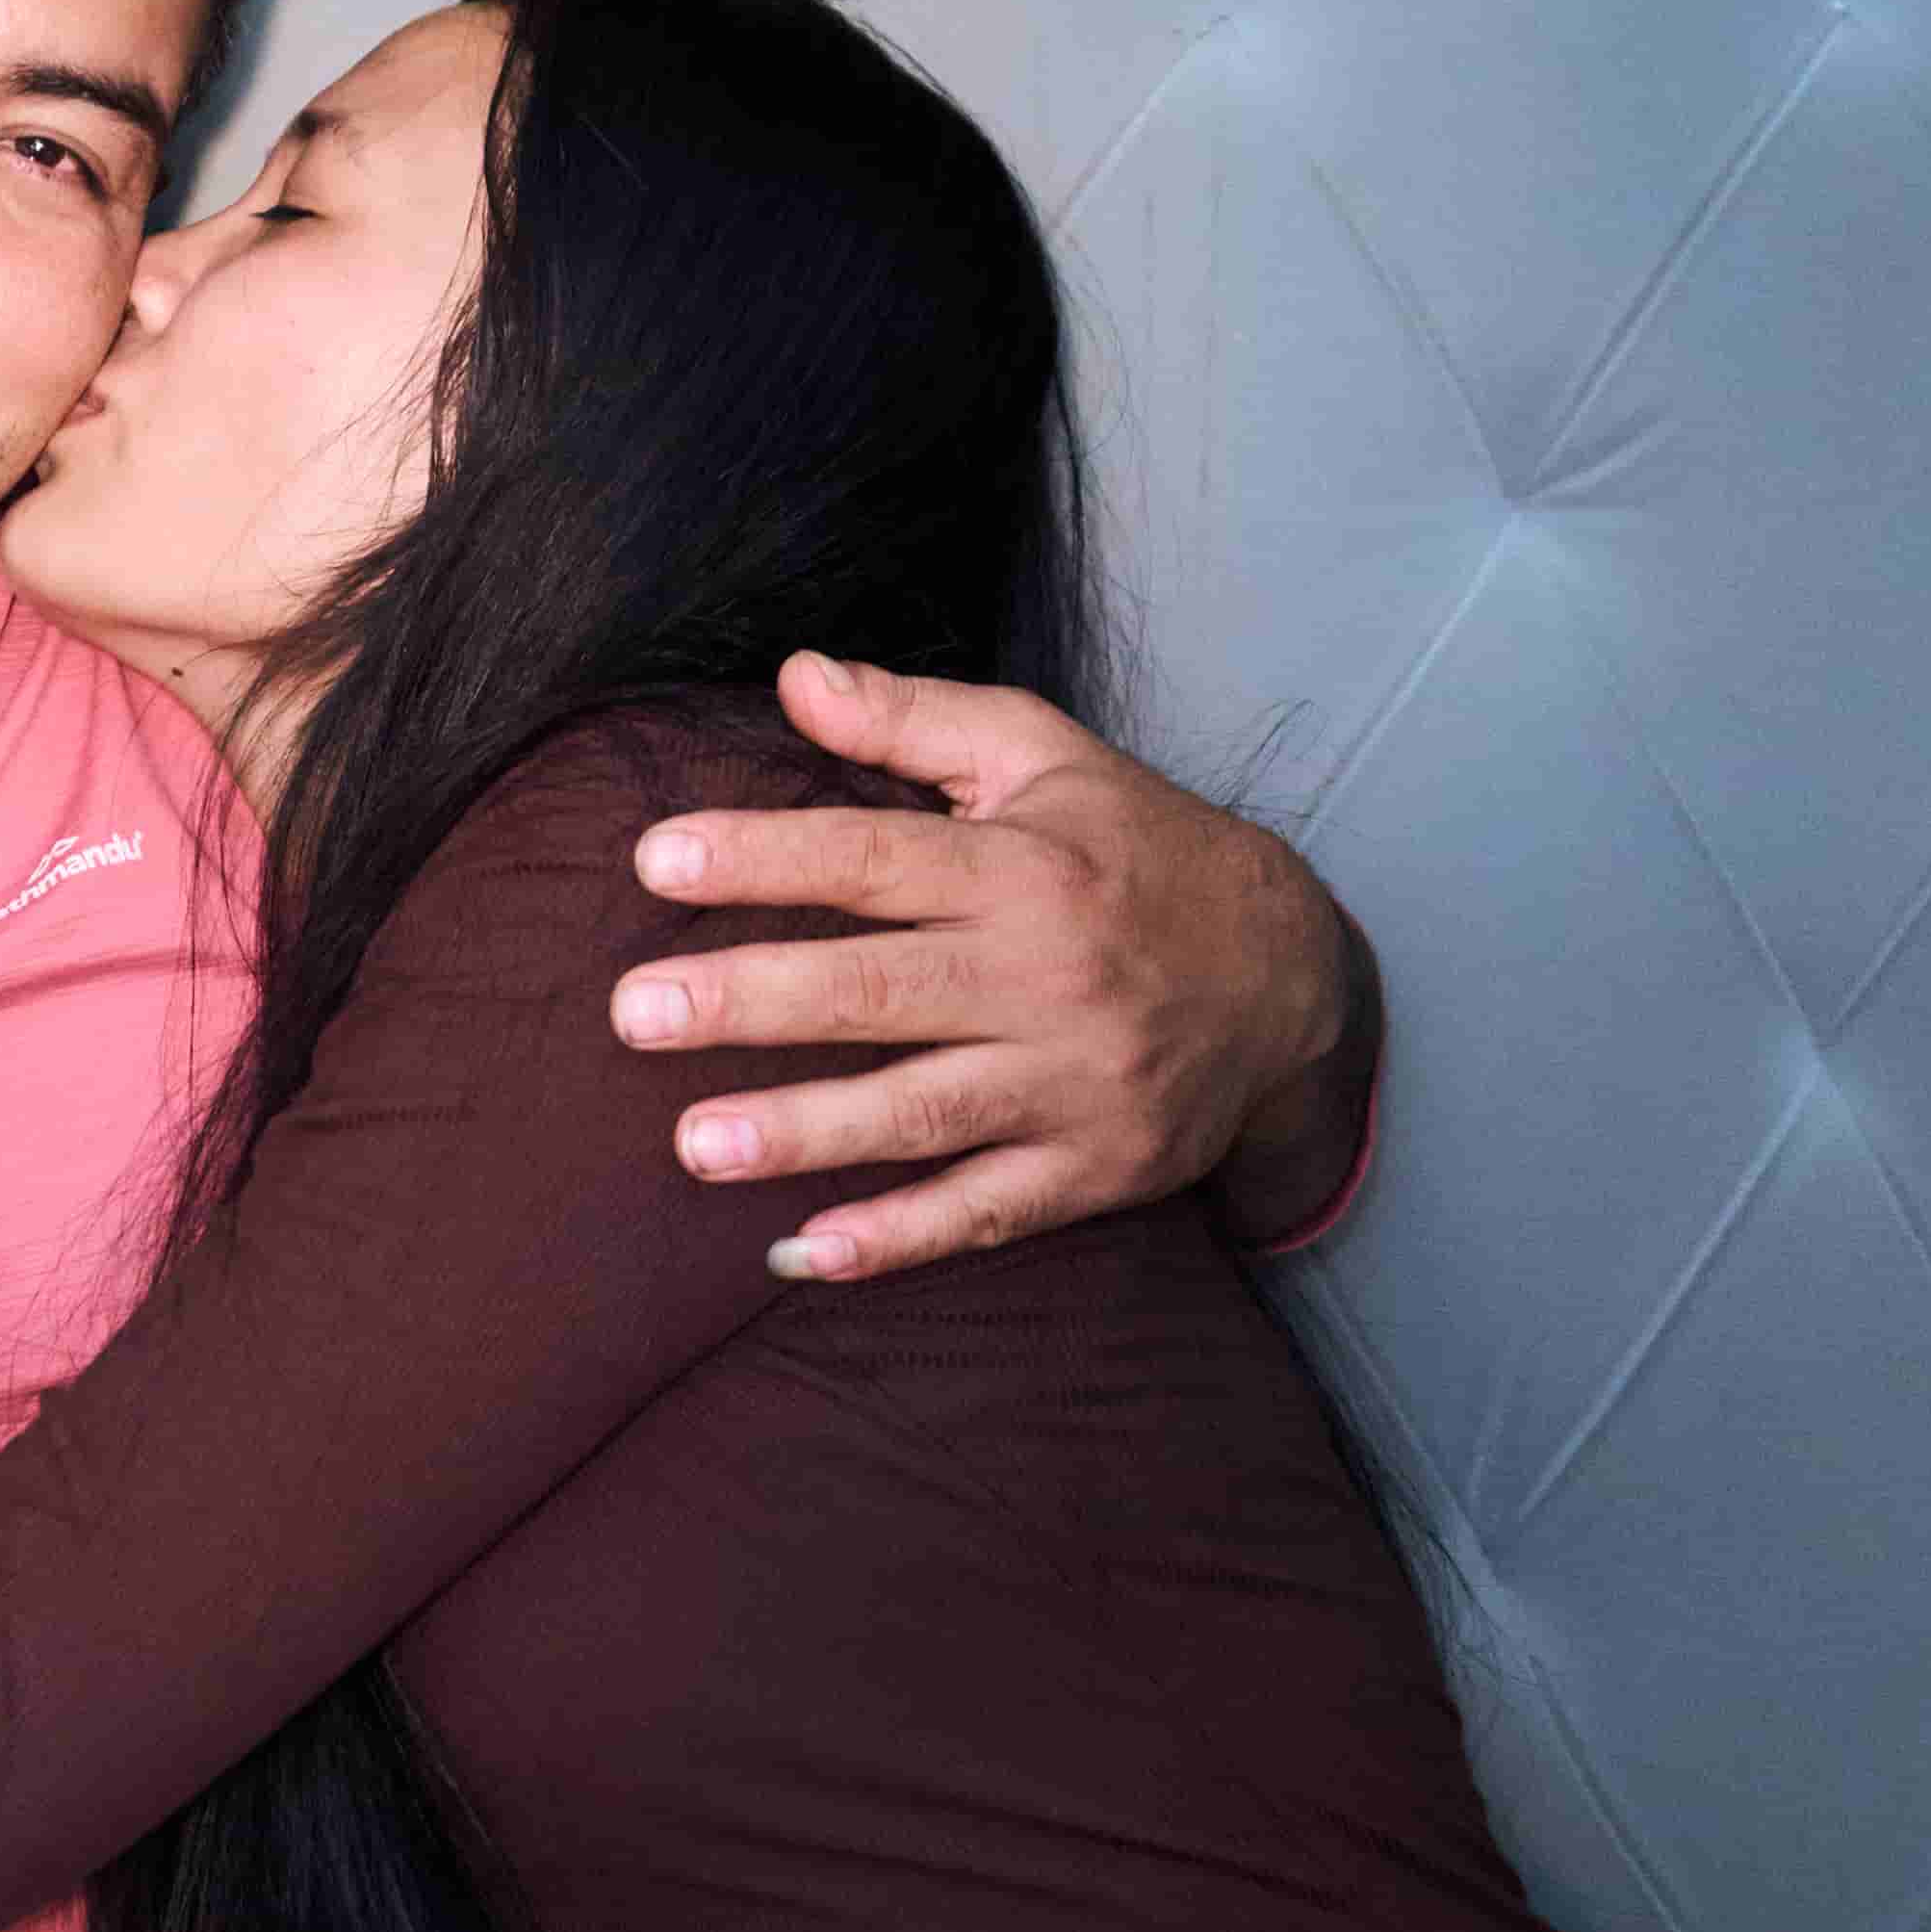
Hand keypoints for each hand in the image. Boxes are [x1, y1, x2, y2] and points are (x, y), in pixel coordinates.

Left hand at [614, 653, 1375, 1288]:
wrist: (1294, 978)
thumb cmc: (1138, 853)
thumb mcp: (1044, 757)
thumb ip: (912, 719)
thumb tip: (794, 677)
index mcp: (1027, 867)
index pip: (876, 858)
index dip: (765, 858)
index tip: (657, 861)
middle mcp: (1049, 977)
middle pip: (885, 990)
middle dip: (754, 1002)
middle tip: (636, 1012)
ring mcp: (1074, 1084)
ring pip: (926, 1111)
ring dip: (806, 1133)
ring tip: (693, 1143)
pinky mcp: (1093, 1170)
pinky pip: (984, 1213)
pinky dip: (896, 1240)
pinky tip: (802, 1254)